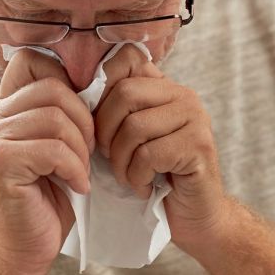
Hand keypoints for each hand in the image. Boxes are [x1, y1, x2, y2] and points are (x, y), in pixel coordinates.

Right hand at [0, 50, 94, 273]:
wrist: (24, 247)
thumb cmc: (51, 196)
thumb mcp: (61, 147)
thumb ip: (66, 115)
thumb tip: (102, 84)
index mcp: (8, 108)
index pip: (33, 60)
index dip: (67, 78)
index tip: (85, 113)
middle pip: (55, 89)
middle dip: (85, 120)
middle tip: (90, 151)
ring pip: (57, 118)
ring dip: (82, 148)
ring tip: (81, 171)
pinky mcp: (0, 162)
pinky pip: (54, 149)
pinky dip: (75, 169)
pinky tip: (77, 186)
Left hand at [95, 44, 228, 250]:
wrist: (194, 214)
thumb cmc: (155, 176)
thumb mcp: (130, 138)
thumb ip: (115, 112)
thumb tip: (75, 92)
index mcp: (165, 87)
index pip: (126, 59)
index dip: (101, 90)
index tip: (97, 125)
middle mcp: (184, 96)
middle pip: (124, 93)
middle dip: (105, 132)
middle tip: (110, 158)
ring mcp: (196, 119)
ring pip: (135, 127)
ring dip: (121, 162)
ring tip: (129, 176)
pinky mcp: (199, 146)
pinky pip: (149, 154)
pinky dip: (138, 177)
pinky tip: (146, 186)